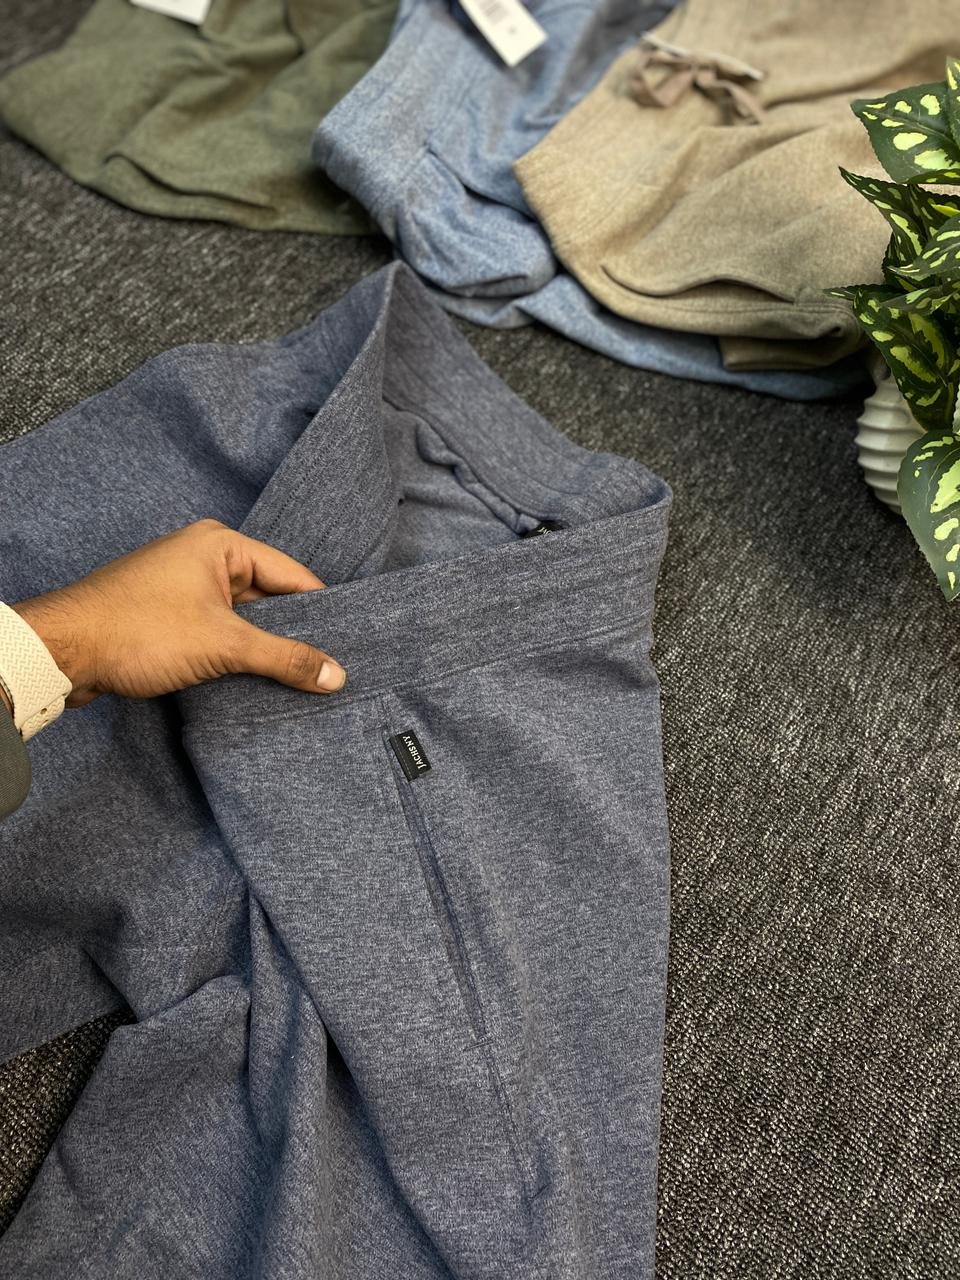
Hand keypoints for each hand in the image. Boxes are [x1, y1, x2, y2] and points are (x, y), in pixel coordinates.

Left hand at [11, 520, 345, 707]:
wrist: (64, 651)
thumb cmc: (137, 630)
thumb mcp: (224, 644)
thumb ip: (283, 658)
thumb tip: (334, 673)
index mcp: (221, 545)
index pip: (292, 574)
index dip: (322, 610)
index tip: (349, 642)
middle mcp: (204, 558)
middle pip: (269, 597)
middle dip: (293, 632)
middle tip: (328, 666)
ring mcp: (183, 587)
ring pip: (243, 618)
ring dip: (262, 647)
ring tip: (298, 678)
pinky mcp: (168, 616)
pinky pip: (217, 631)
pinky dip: (235, 653)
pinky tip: (254, 680)